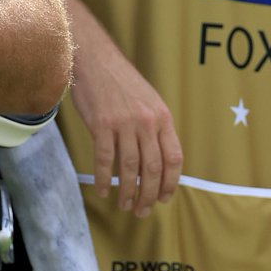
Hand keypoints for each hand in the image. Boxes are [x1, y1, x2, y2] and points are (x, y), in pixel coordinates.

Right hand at [65, 0, 181, 216]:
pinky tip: (104, 191)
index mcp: (162, 117)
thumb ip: (155, 127)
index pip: (174, 158)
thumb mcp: (148, 100)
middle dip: (149, 195)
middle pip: (152, 169)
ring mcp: (124, 124)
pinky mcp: (101, 125)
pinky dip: (104, 179)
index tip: (164, 198)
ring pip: (129, 169)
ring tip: (124, 205)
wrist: (96, 60)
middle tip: (142, 211)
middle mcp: (146, 122)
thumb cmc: (121, 81)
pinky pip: (105, 160)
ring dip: (127, 192)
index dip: (171, 183)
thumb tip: (158, 160)